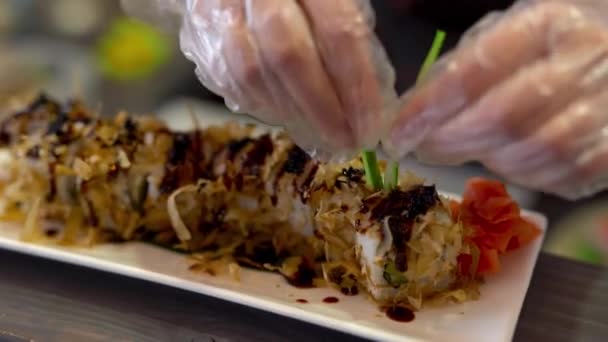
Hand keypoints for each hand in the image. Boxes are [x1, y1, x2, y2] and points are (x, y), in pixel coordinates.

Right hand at [123, 0, 397, 157]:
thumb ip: (362, 23)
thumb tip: (380, 95)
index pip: (338, 32)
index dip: (358, 86)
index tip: (372, 124)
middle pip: (288, 56)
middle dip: (321, 109)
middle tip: (346, 142)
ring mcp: (220, 8)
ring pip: (250, 72)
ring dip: (290, 113)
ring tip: (319, 134)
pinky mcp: (197, 29)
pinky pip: (225, 77)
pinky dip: (259, 104)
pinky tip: (285, 116)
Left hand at [384, 0, 607, 199]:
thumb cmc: (556, 43)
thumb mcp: (512, 32)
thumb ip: (465, 67)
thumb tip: (416, 114)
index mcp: (549, 22)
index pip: (474, 72)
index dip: (429, 110)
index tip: (398, 134)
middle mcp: (585, 61)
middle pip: (501, 120)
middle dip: (451, 142)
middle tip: (425, 149)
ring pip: (530, 154)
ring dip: (488, 160)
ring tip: (474, 149)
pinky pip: (561, 177)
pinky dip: (526, 176)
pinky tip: (512, 160)